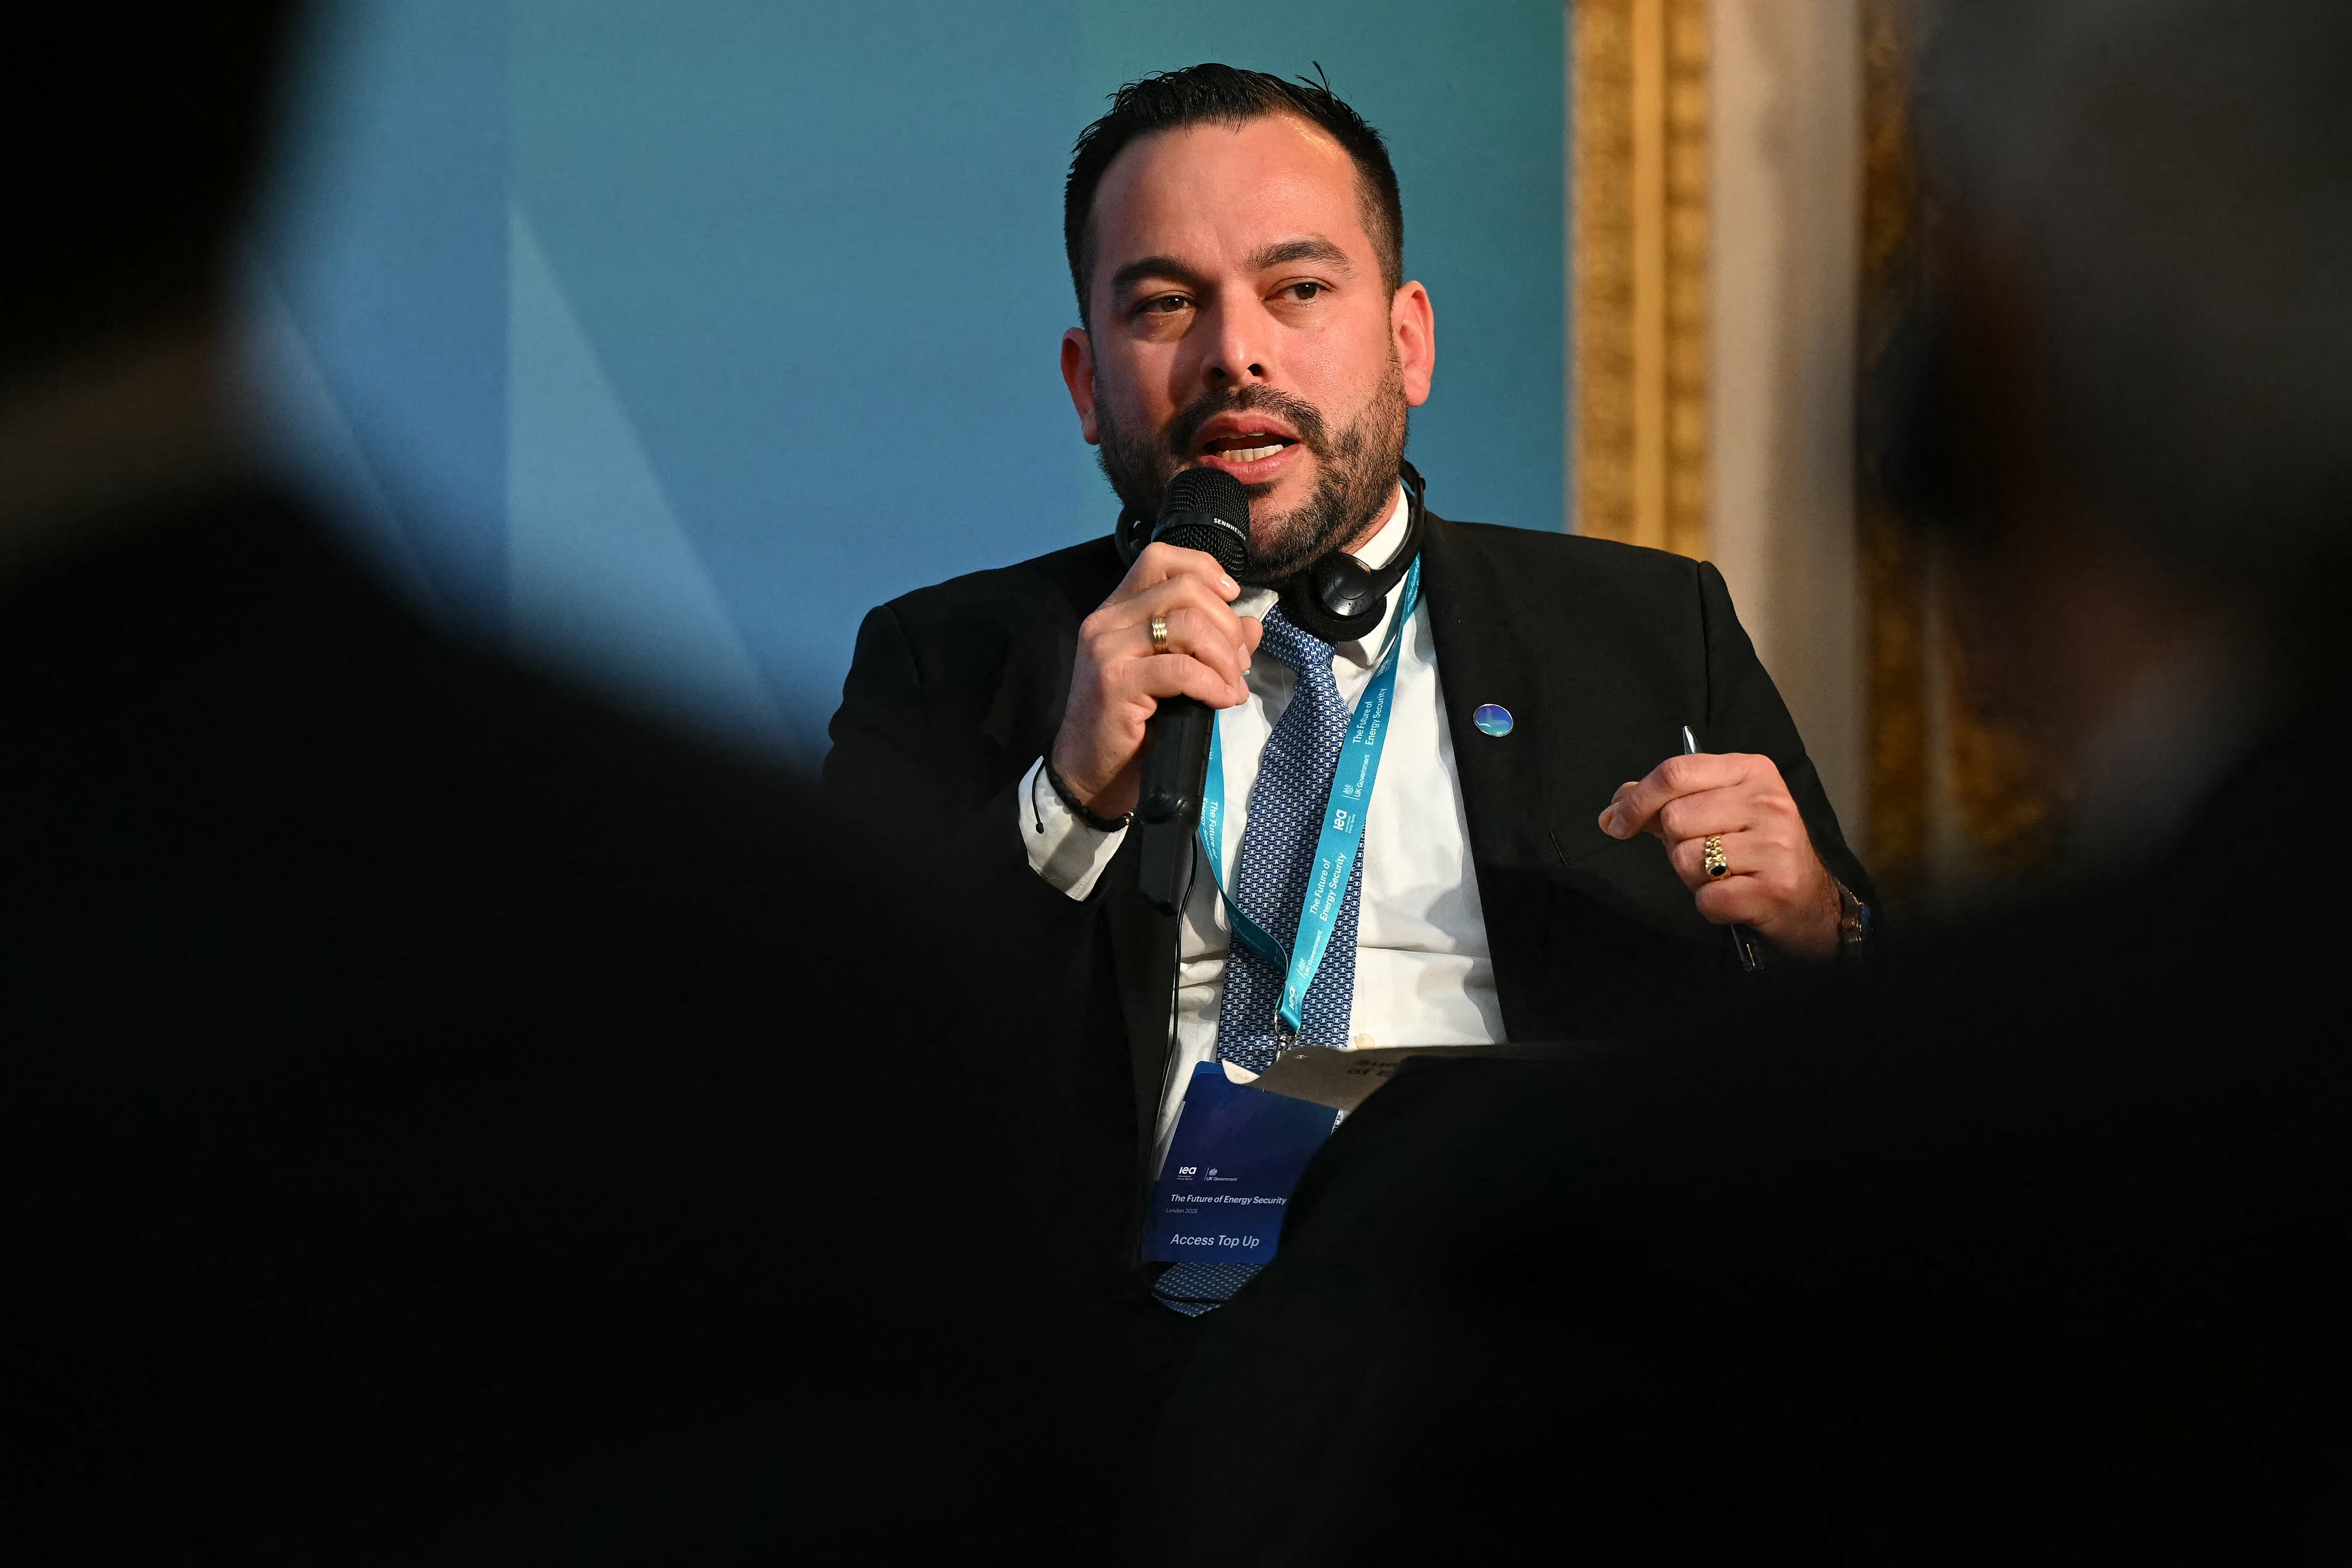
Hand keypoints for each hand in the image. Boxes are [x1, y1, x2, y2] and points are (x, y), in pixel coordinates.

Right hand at [1050, 543, 1263, 817]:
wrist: (1090, 773)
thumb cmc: (1132, 724)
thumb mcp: (1173, 676)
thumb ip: (1209, 643)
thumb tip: (1252, 625)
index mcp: (1117, 610)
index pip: (1160, 559)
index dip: (1204, 570)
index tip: (1231, 599)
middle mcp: (1106, 621)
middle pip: (1184, 589)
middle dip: (1226, 624)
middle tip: (1239, 663)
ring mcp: (1107, 650)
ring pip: (1186, 625)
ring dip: (1224, 657)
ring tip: (1233, 686)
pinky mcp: (1115, 682)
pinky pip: (1181, 669)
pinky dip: (1213, 683)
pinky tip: (1222, 700)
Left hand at [1597, 751, 1839, 959]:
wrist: (1811, 902)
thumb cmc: (1754, 851)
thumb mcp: (1717, 809)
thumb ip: (1666, 801)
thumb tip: (1612, 811)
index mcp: (1751, 770)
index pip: (1675, 773)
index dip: (1636, 801)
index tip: (1615, 823)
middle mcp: (1768, 801)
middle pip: (1674, 819)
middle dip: (1675, 844)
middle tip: (1706, 854)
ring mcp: (1776, 845)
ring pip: (1685, 859)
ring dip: (1693, 877)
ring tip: (1724, 875)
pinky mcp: (1775, 888)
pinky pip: (1706, 899)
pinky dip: (1711, 905)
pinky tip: (1735, 898)